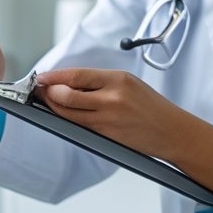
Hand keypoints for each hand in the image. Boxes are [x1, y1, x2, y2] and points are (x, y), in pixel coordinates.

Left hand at [34, 67, 180, 160]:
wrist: (172, 131)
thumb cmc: (151, 106)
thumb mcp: (129, 83)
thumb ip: (99, 81)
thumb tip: (67, 82)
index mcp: (118, 80)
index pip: (76, 75)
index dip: (54, 76)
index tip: (41, 76)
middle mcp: (112, 99)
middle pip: (67, 96)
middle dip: (48, 93)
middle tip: (40, 90)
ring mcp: (109, 120)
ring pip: (69, 114)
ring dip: (54, 107)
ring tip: (48, 101)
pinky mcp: (107, 137)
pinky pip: (80, 126)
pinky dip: (68, 118)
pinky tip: (64, 113)